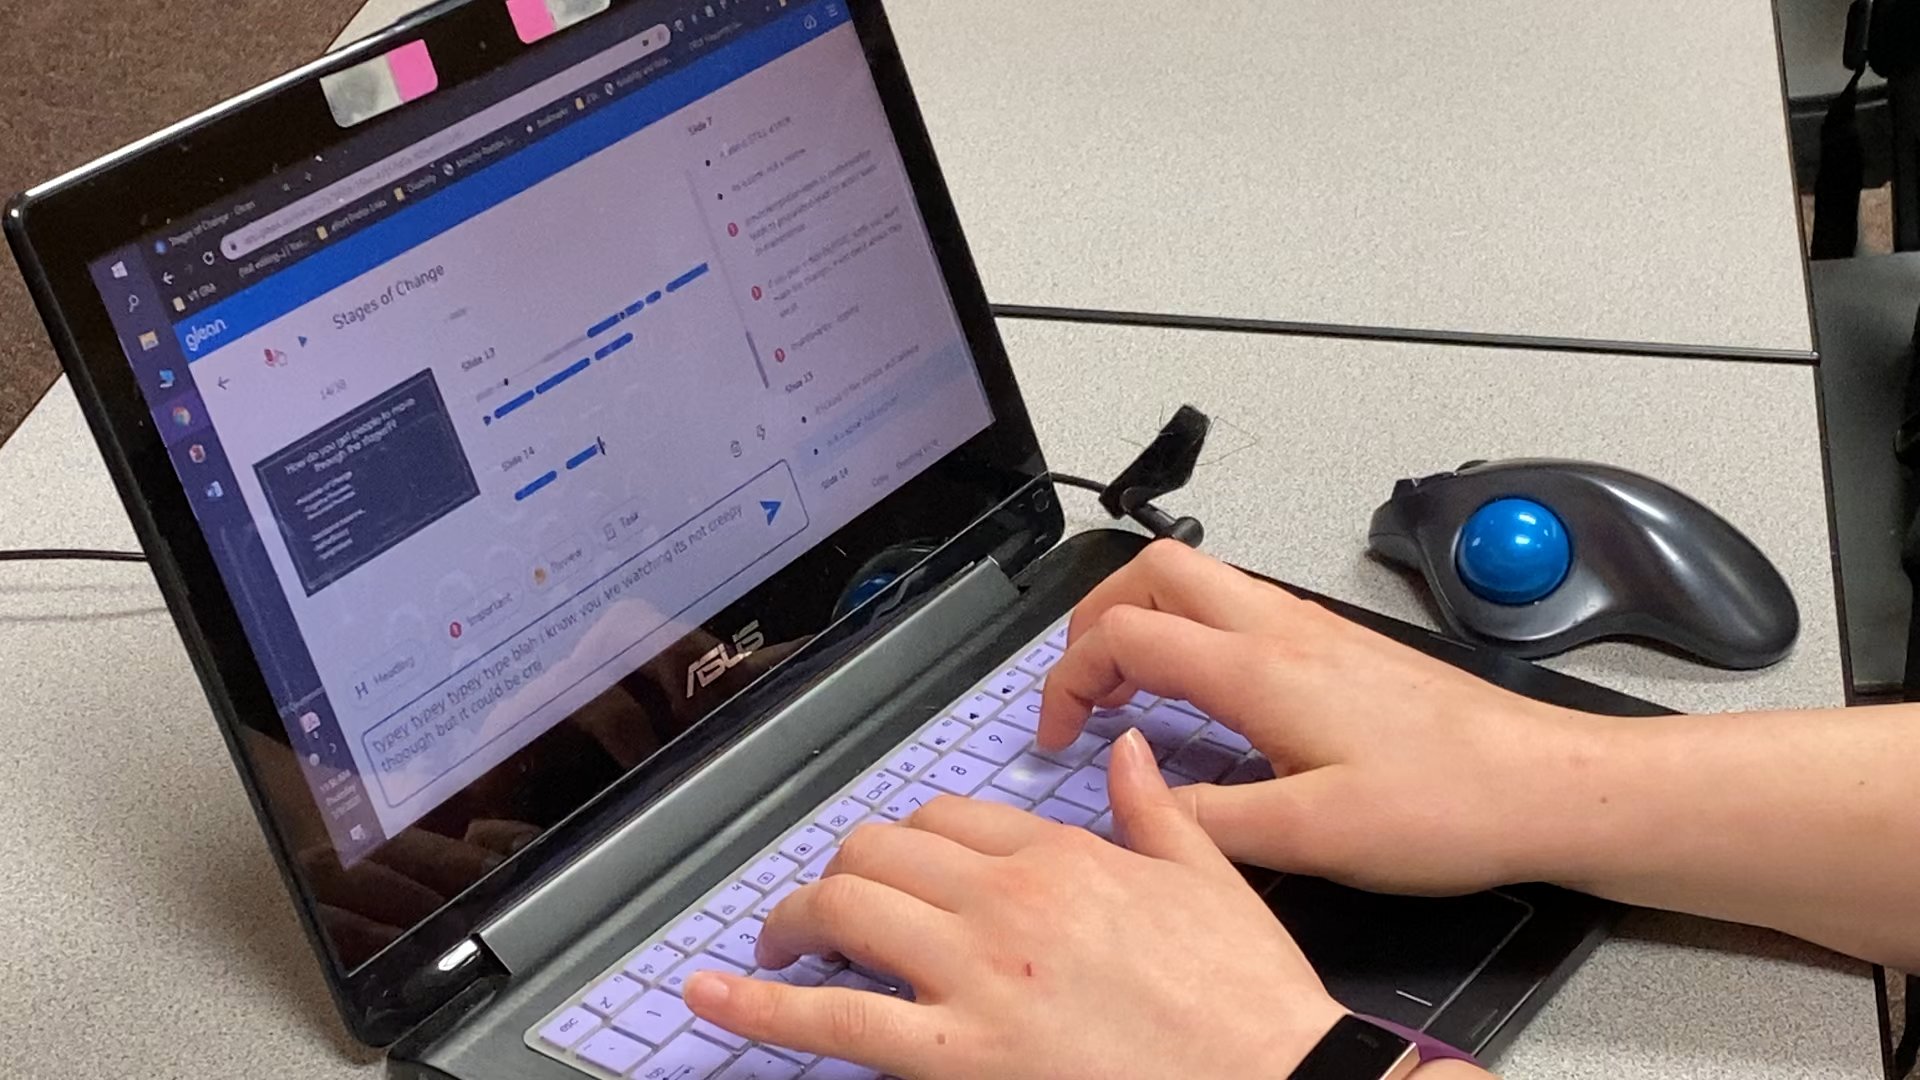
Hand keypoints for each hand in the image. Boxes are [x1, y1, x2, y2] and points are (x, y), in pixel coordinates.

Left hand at [684, 729, 1347, 1078]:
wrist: (1279, 1079)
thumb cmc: (1251, 999)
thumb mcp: (1211, 880)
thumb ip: (1154, 808)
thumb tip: (1124, 751)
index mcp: (1065, 855)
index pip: (950, 817)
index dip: (911, 842)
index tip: (901, 865)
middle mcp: (1009, 901)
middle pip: (883, 850)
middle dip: (843, 873)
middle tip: (830, 908)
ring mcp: (978, 976)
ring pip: (848, 909)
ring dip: (795, 922)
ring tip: (779, 942)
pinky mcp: (961, 1054)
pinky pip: (836, 1019)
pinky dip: (762, 1005)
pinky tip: (716, 996)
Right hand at [1037, 540, 1597, 894]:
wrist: (1544, 784)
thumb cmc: (1446, 805)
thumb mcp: (1309, 837)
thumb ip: (1206, 819)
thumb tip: (1137, 798)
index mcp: (1258, 669)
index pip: (1124, 635)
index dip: (1069, 679)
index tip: (1060, 732)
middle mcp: (1281, 629)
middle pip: (1151, 571)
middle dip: (1094, 617)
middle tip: (1080, 683)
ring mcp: (1313, 628)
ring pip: (1198, 578)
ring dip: (1144, 616)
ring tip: (1128, 684)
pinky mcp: (1339, 644)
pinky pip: (1239, 607)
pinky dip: (1192, 631)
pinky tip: (1205, 693)